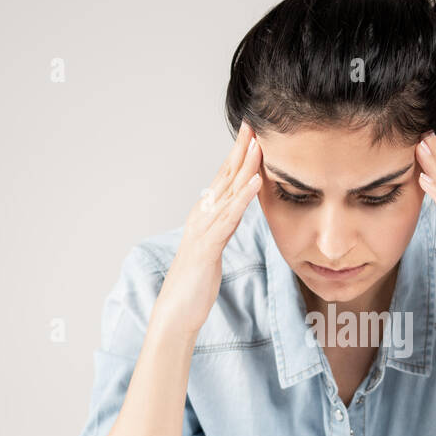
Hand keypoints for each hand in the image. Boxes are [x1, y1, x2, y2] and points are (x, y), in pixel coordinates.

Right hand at [153, 121, 262, 337]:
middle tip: (253, 124)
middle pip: (224, 177)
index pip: (224, 179)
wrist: (176, 310)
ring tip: (259, 145)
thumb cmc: (195, 282)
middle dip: (240, 150)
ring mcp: (203, 230)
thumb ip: (222, 227)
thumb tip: (233, 213)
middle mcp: (202, 216)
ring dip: (244, 167)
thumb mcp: (213, 248)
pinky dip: (242, 199)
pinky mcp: (207, 247)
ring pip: (227, 192)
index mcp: (205, 216)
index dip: (238, 155)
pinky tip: (255, 183)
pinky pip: (228, 218)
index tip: (252, 133)